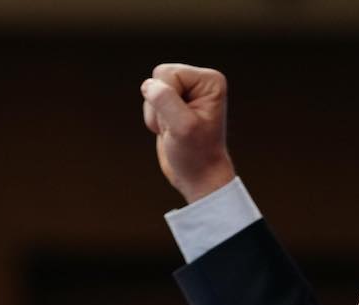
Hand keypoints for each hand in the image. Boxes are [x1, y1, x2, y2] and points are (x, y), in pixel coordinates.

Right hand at [141, 63, 235, 202]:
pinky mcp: (174, 103)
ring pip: (151, 90)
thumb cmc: (196, 154)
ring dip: (156, 115)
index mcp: (209, 81)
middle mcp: (199, 82)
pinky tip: (169, 131)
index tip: (182, 122)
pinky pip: (149, 101)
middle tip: (175, 127)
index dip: (167, 99)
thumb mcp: (182, 127)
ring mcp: (186, 92)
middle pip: (158, 77)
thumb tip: (149, 84)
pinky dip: (154, 119)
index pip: (169, 73)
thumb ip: (166, 101)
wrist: (198, 177)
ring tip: (173, 131)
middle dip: (159, 106)